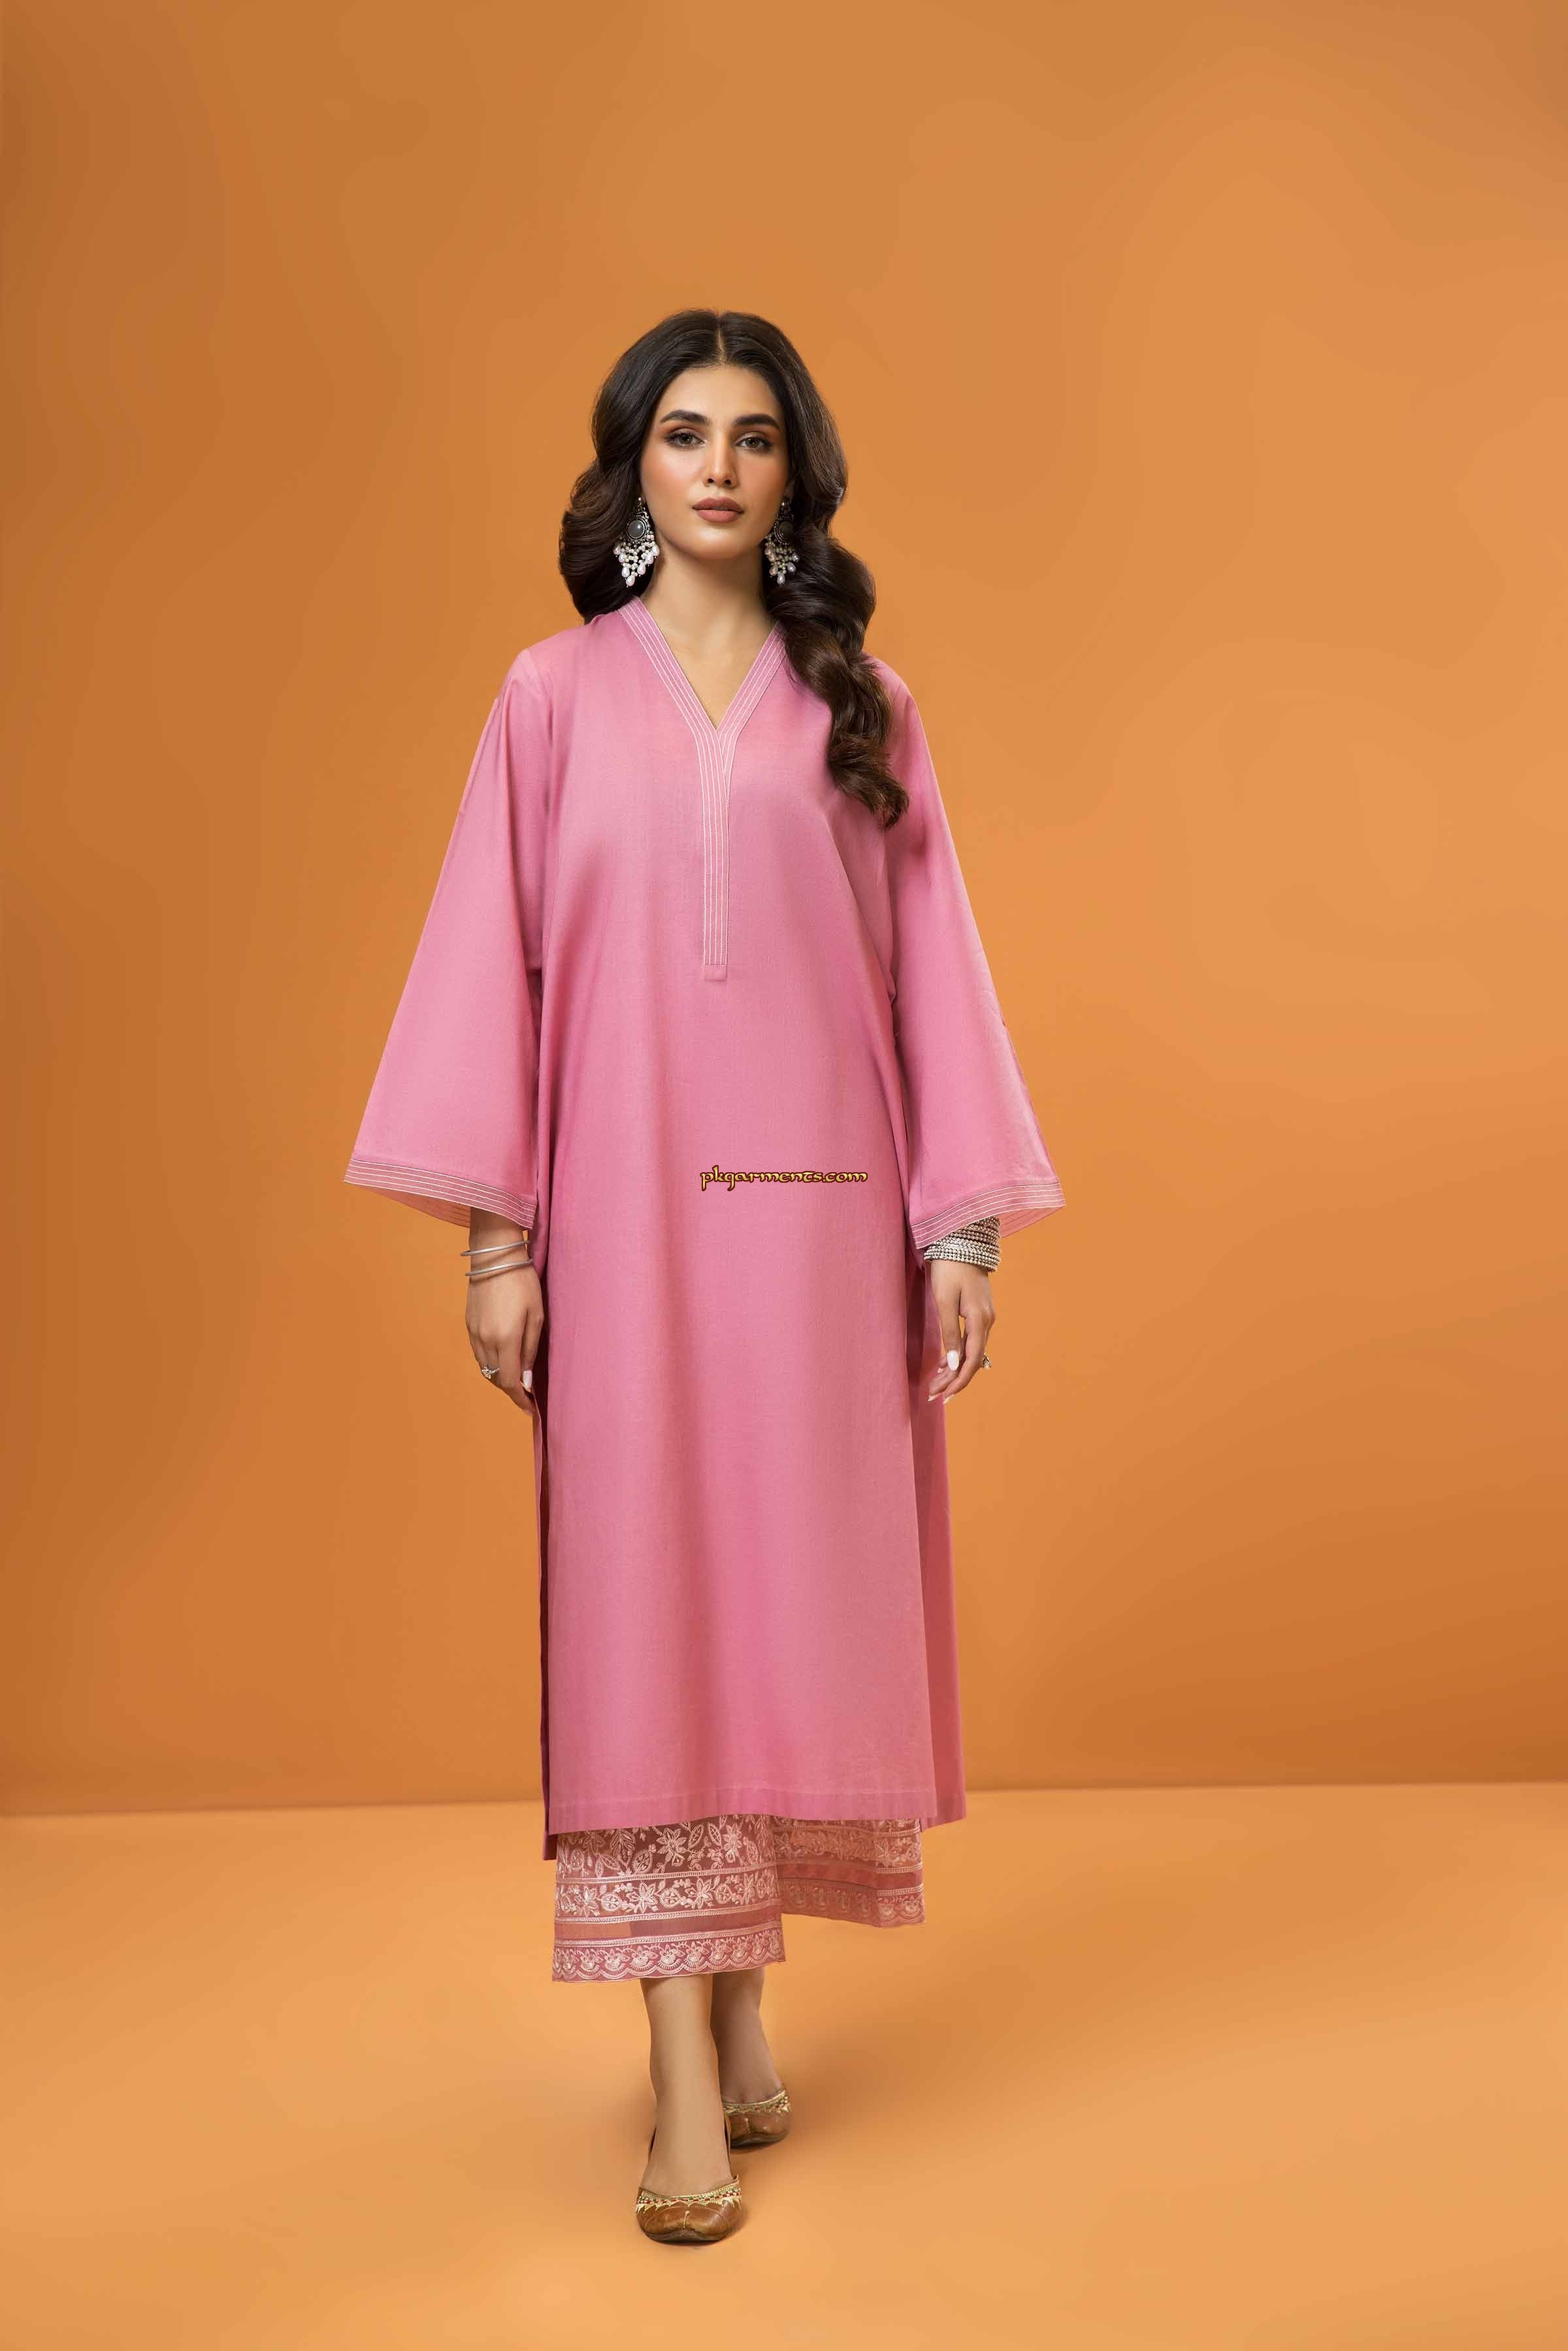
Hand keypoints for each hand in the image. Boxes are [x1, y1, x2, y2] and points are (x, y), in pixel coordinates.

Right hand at [465, 1218, 543, 1411]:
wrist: (494, 1255)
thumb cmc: (522, 1281)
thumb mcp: (536, 1315)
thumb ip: (530, 1349)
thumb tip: (525, 1377)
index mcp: (505, 1339)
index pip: (510, 1382)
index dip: (520, 1399)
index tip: (530, 1408)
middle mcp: (485, 1340)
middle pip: (495, 1378)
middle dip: (511, 1390)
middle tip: (526, 1394)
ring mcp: (473, 1333)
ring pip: (485, 1368)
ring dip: (499, 1377)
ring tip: (516, 1377)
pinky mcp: (468, 1324)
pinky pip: (479, 1353)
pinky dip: (490, 1363)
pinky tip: (503, 1358)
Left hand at [926, 1259, 993, 1403]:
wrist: (962, 1241)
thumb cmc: (949, 1268)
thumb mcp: (944, 1301)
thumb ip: (950, 1333)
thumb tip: (954, 1364)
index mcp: (980, 1321)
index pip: (971, 1361)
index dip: (957, 1382)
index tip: (942, 1396)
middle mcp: (987, 1322)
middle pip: (972, 1360)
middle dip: (952, 1380)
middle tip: (932, 1395)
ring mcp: (985, 1317)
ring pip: (971, 1352)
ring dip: (954, 1369)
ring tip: (935, 1384)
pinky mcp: (978, 1312)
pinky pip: (970, 1340)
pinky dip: (957, 1354)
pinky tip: (945, 1364)